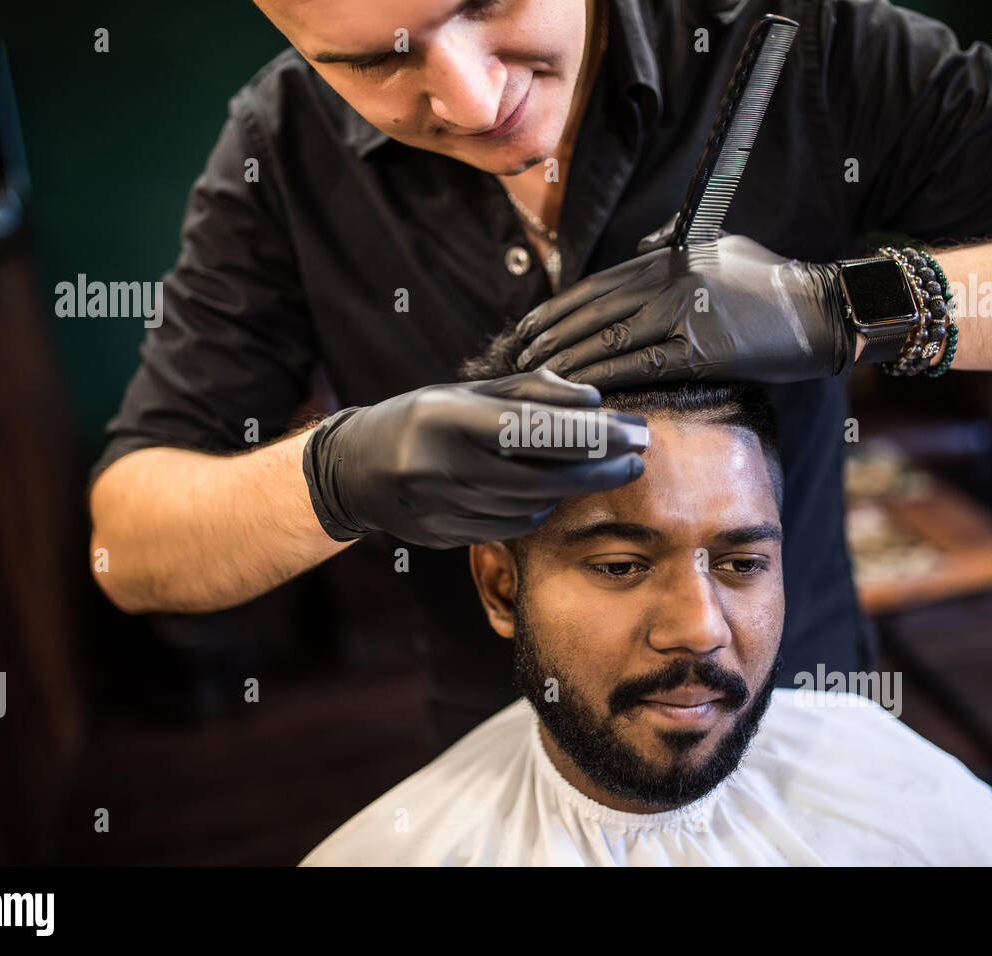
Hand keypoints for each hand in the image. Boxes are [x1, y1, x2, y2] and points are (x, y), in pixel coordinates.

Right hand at [301, 369, 649, 548]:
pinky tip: (551, 493)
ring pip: (531, 505)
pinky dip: (540, 509)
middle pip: (542, 476)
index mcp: (447, 419)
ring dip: (572, 488)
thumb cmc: (422, 419)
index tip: (633, 433)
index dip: (591, 434)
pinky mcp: (445, 537)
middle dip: (599, 468)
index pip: (534, 429)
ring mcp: (441, 507)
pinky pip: (512, 527)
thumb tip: (593, 402)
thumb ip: (531, 392)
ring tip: (599, 470)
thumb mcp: (467, 393)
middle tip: (638, 458)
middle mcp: (442, 466)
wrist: (354, 470)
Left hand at [513, 232, 855, 388]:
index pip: (597, 286)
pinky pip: (641, 366)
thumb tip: (642, 252)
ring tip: (539, 383)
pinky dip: (606, 379)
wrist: (824, 310)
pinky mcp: (702, 349)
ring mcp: (684, 314)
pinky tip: (582, 393)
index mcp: (668, 258)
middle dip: (551, 339)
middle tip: (519, 362)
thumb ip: (677, 248)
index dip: (558, 310)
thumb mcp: (722, 247)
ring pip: (610, 340)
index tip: (530, 330)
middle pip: (593, 312)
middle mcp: (669, 280)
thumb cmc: (775, 280)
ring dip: (569, 364)